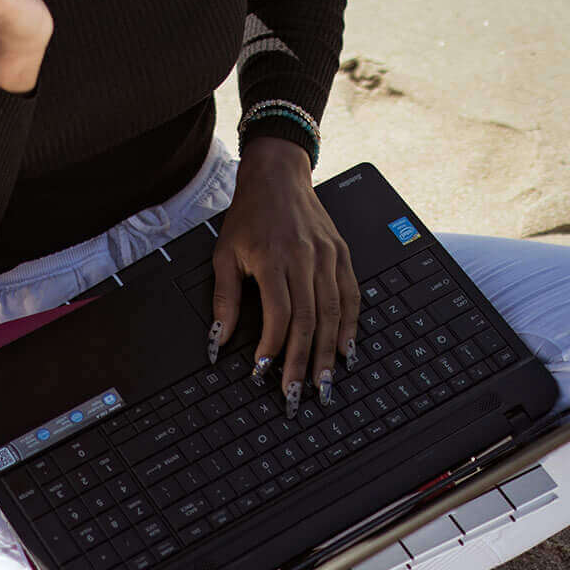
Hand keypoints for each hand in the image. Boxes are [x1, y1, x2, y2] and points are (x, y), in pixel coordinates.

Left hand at [210, 137, 360, 415]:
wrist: (279, 176)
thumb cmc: (250, 214)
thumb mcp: (225, 253)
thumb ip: (225, 299)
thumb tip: (219, 339)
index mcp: (273, 258)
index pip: (279, 313)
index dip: (274, 347)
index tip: (264, 371)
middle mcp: (304, 258)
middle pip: (309, 320)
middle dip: (302, 361)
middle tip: (296, 394)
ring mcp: (328, 257)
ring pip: (333, 313)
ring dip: (328, 352)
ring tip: (323, 383)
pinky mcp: (342, 255)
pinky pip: (351, 296)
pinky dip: (350, 326)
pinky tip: (346, 350)